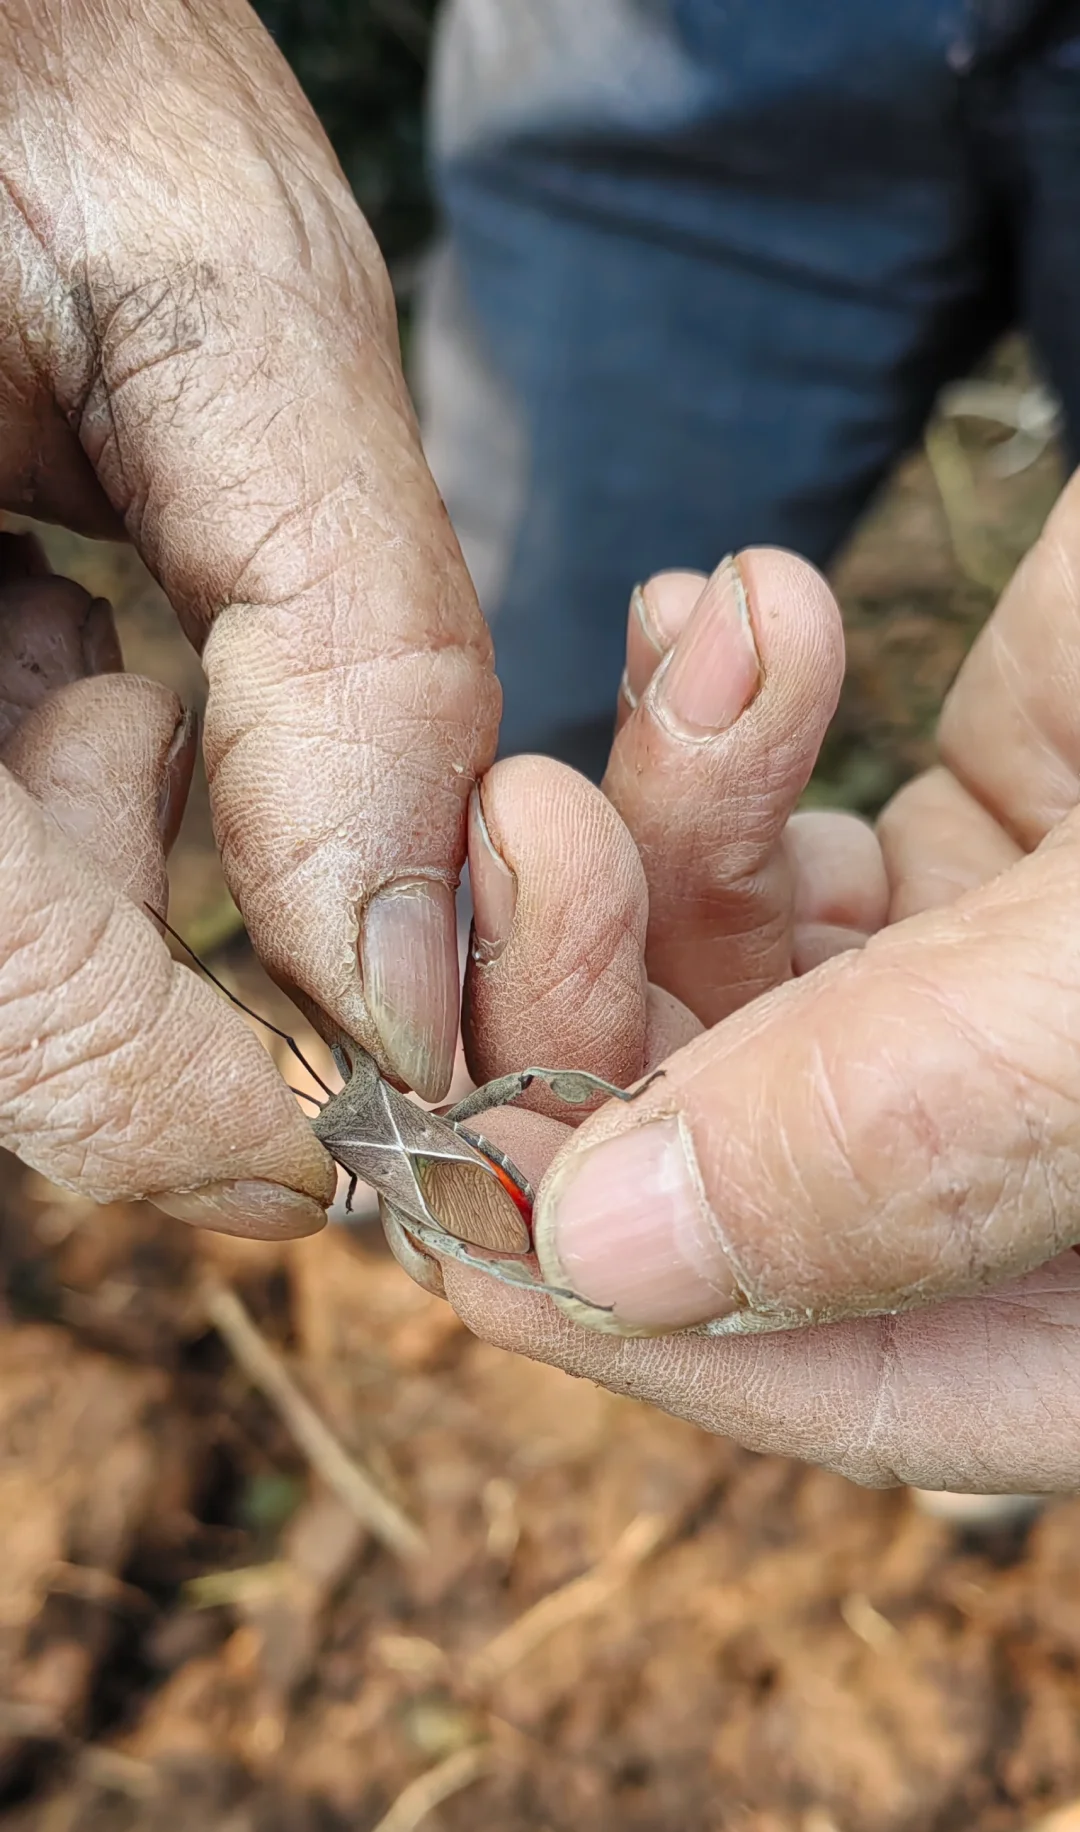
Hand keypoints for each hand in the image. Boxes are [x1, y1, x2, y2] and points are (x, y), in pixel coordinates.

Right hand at [0, 0, 496, 1232]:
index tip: (377, 1130)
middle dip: (133, 921)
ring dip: (64, 850)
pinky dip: (14, 788)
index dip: (216, 1116)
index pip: (24, 1018)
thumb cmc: (37, 46)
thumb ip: (349, 654)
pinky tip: (14, 626)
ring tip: (76, 629)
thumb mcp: (227, 297)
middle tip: (160, 712)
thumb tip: (408, 991)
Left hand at [425, 475, 1079, 1492]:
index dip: (623, 1310)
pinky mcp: (1019, 830)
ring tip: (699, 669)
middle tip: (527, 838)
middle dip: (599, 1020)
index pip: (848, 1386)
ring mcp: (1033, 1003)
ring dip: (655, 840)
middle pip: (746, 1184)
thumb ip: (922, 1131)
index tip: (434, 1180)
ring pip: (738, 1001)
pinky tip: (733, 613)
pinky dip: (727, 735)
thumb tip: (610, 1263)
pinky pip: (792, 838)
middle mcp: (1068, 1178)